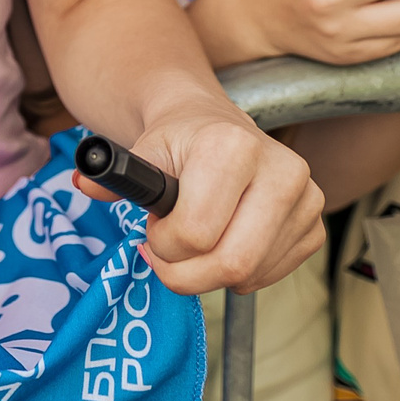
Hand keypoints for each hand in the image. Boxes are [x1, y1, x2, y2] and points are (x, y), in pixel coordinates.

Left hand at [94, 95, 323, 296]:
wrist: (213, 124)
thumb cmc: (176, 142)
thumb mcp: (139, 152)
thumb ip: (112, 176)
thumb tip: (84, 182)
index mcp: (233, 147)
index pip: (195, 233)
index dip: (163, 245)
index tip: (151, 231)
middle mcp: (282, 170)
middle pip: (231, 263)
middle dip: (186, 273)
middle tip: (166, 255)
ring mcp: (307, 199)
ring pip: (251, 275)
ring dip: (210, 274)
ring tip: (195, 240)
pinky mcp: (315, 224)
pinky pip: (270, 276)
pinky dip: (239, 274)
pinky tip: (223, 241)